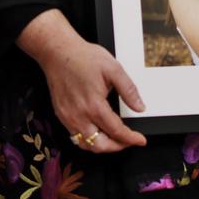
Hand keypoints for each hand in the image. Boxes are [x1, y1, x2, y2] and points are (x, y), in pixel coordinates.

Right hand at [17, 10, 146, 153]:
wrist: (58, 52)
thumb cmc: (83, 57)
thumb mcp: (113, 68)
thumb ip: (128, 90)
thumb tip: (140, 107)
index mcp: (94, 105)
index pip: (116, 131)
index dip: (131, 139)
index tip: (140, 140)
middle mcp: (79, 116)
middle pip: (100, 145)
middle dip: (118, 147)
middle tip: (129, 141)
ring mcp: (68, 117)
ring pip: (86, 145)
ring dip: (102, 146)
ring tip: (114, 139)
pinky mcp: (61, 115)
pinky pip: (75, 136)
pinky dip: (88, 140)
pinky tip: (96, 132)